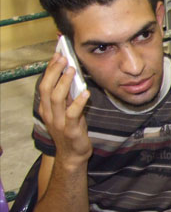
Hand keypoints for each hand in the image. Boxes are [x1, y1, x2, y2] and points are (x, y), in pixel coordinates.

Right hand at [38, 52, 91, 166]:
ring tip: (73, 71)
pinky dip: (79, 102)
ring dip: (64, 83)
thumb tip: (73, 78)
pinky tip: (86, 92)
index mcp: (46, 109)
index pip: (44, 85)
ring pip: (57, 99)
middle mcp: (49, 115)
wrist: (73, 156)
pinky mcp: (71, 131)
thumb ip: (67, 98)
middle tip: (64, 59)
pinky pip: (73, 114)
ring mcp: (59, 123)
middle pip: (47, 89)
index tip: (57, 56)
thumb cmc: (71, 131)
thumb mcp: (66, 112)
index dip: (50, 70)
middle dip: (54, 72)